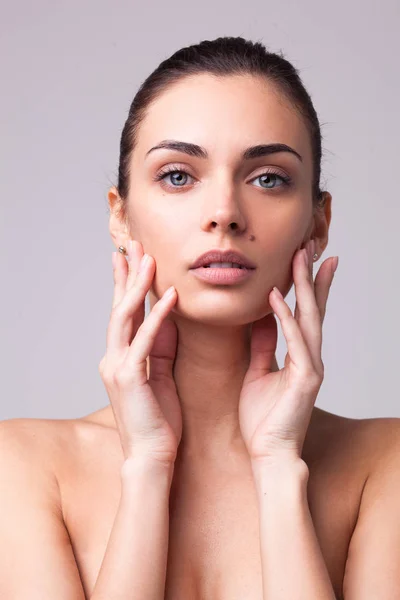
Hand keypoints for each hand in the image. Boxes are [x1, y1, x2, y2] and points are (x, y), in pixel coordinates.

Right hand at [98, 241, 181, 465]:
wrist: (152, 456)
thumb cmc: (158, 419)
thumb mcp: (161, 375)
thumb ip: (161, 347)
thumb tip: (168, 318)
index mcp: (121, 357)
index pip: (123, 313)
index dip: (126, 284)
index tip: (131, 258)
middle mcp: (114, 358)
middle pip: (119, 307)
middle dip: (126, 275)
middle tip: (134, 245)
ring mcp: (118, 366)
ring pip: (124, 317)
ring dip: (137, 287)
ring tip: (149, 260)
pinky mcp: (131, 377)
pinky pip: (146, 340)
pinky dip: (157, 316)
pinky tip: (170, 296)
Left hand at [238, 240, 337, 463]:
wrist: (268, 454)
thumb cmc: (263, 418)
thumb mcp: (259, 373)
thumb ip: (263, 346)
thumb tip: (261, 320)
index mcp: (299, 355)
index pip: (304, 313)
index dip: (306, 285)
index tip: (305, 257)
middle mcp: (310, 356)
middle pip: (314, 308)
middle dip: (312, 275)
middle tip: (311, 245)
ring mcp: (310, 366)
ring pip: (310, 318)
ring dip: (304, 286)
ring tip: (300, 257)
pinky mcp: (305, 379)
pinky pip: (293, 341)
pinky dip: (285, 317)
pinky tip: (276, 295)